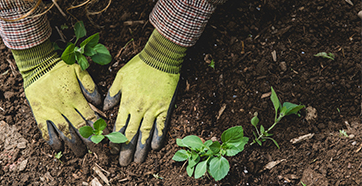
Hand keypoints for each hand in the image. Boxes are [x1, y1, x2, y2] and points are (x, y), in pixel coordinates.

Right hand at [13, 40, 100, 156]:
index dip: (98, 129)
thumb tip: (99, 103)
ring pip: (64, 132)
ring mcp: (51, 111)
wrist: (38, 65)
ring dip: (73, 144)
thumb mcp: (80, 71)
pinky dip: (52, 140)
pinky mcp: (39, 113)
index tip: (105, 139)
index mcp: (76, 98)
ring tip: (80, 153)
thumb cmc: (61, 68)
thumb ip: (91, 86)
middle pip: (79, 128)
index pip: (90, 117)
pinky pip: (45, 130)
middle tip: (97, 152)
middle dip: (89, 141)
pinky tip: (58, 148)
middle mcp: (65, 107)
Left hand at [104, 29, 186, 165]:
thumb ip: (112, 94)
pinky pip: (161, 125)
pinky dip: (158, 136)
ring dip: (141, 148)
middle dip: (127, 150)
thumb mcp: (120, 76)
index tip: (113, 150)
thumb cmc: (139, 66)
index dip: (115, 140)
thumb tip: (105, 108)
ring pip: (145, 133)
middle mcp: (138, 109)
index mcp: (126, 102)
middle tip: (124, 163)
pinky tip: (155, 147)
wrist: (160, 59)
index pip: (119, 126)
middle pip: (131, 134)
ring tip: (139, 160)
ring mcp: (153, 109)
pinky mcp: (164, 107)